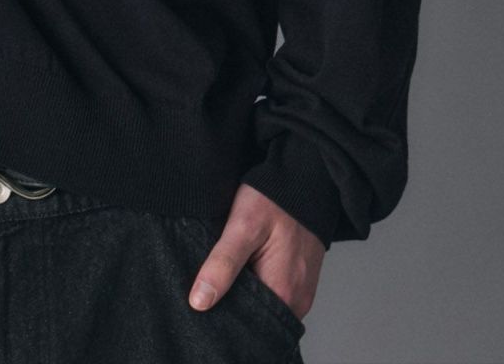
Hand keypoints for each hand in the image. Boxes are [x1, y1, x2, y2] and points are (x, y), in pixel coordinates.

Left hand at [187, 183, 323, 323]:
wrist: (303, 180)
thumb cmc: (274, 201)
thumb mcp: (242, 227)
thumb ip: (222, 264)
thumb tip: (199, 301)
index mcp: (282, 294)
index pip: (244, 323)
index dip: (221, 316)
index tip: (202, 301)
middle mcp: (296, 302)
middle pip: (255, 318)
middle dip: (231, 305)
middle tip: (210, 282)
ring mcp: (300, 293)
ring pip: (264, 306)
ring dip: (244, 294)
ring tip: (226, 272)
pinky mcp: (300, 282)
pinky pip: (275, 295)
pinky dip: (257, 285)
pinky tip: (244, 267)